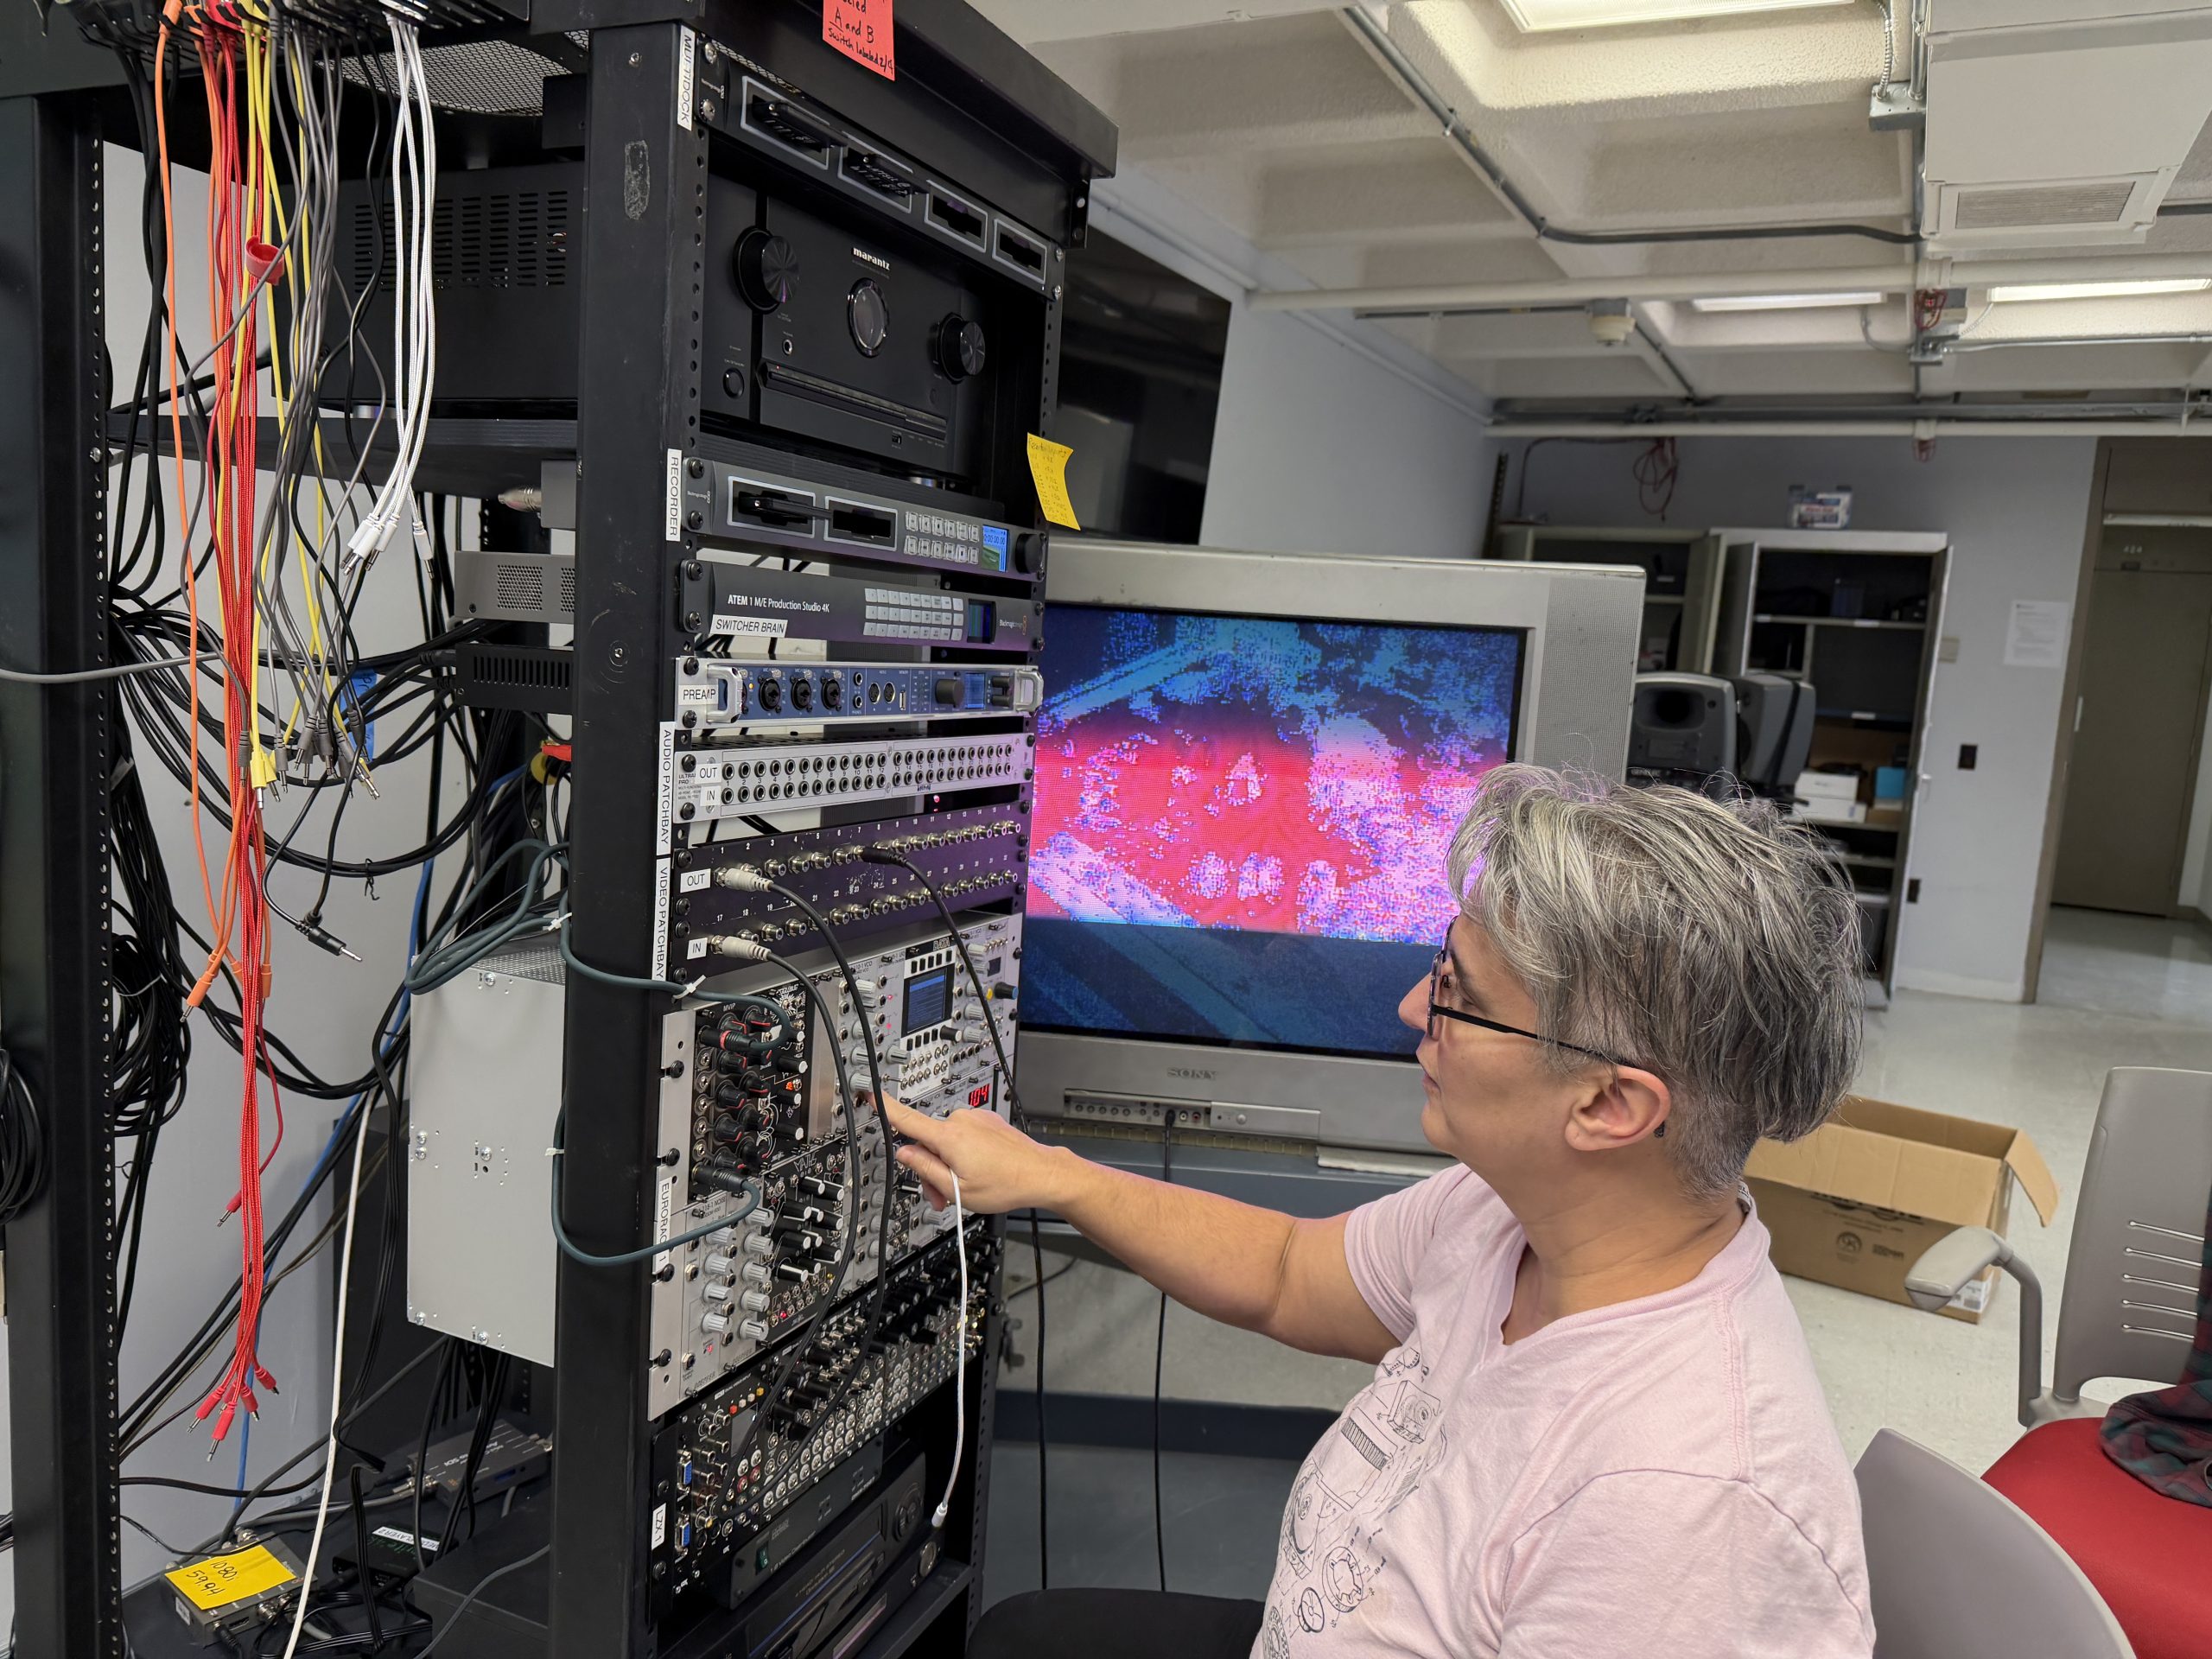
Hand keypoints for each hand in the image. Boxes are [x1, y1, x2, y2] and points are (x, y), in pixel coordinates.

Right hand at [883, 1098, 1078, 1215]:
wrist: (1042, 1173)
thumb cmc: (1006, 1184)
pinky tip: (978, 1172)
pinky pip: (963, 1137)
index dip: (884, 1107)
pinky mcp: (986, 1121)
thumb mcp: (957, 1190)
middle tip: (943, 1196)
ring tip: (964, 1188)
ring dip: (948, 1165)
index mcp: (949, 1137)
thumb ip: (925, 1170)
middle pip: (927, 1143)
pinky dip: (963, 1154)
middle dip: (930, 1169)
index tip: (868, 1093)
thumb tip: (905, 1153)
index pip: (907, 1119)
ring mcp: (975, 1119)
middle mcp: (960, 1121)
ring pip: (946, 1143)